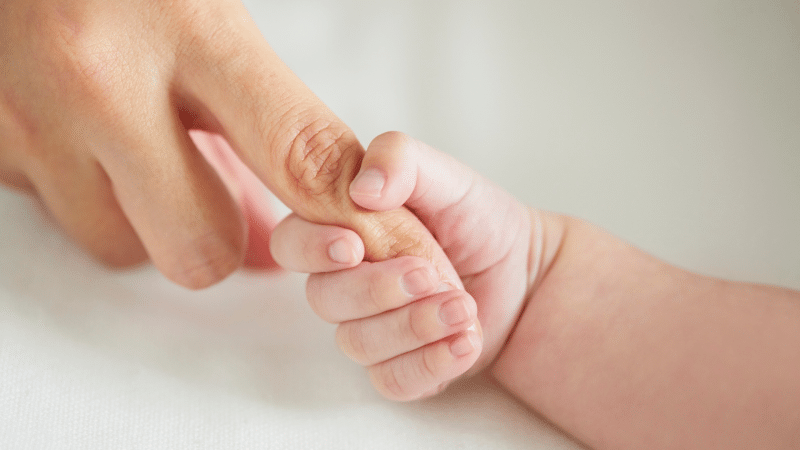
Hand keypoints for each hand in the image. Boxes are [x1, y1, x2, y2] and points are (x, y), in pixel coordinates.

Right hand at [0, 0, 455, 288]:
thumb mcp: (208, 8)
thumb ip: (268, 110)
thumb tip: (301, 213)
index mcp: (186, 27)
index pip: (295, 153)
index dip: (342, 213)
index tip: (371, 241)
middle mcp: (99, 82)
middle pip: (202, 248)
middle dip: (226, 240)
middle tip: (226, 192)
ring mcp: (32, 122)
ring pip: (125, 247)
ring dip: (152, 220)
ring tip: (150, 152)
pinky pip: (63, 217)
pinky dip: (93, 197)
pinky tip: (95, 139)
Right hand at [270, 132, 555, 400]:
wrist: (522, 271)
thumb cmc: (475, 219)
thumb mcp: (446, 177)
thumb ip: (401, 160)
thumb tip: (361, 187)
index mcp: (342, 230)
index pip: (292, 242)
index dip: (311, 249)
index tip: (352, 246)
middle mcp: (345, 283)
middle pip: (325, 299)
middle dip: (377, 289)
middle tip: (429, 274)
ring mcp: (370, 329)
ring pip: (358, 344)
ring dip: (413, 326)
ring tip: (464, 306)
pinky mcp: (398, 366)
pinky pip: (393, 380)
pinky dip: (431, 363)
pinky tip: (465, 340)